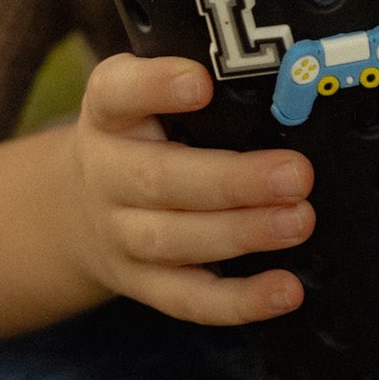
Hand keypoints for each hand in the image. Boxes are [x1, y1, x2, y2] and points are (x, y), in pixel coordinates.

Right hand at [67, 54, 313, 324]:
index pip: (117, 92)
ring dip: (242, 234)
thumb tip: (291, 78)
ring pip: (175, 241)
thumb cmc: (144, 134)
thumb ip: (207, 83)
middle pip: (160, 179)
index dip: (155, 86)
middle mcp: (107, 174)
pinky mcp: (143, 284)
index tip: (201, 83)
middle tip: (297, 174)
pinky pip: (188, 299)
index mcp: (110, 114)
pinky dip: (239, 301)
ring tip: (299, 221)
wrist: (79, 207)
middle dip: (233, 180)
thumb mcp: (149, 97)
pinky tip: (287, 291)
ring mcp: (121, 235)